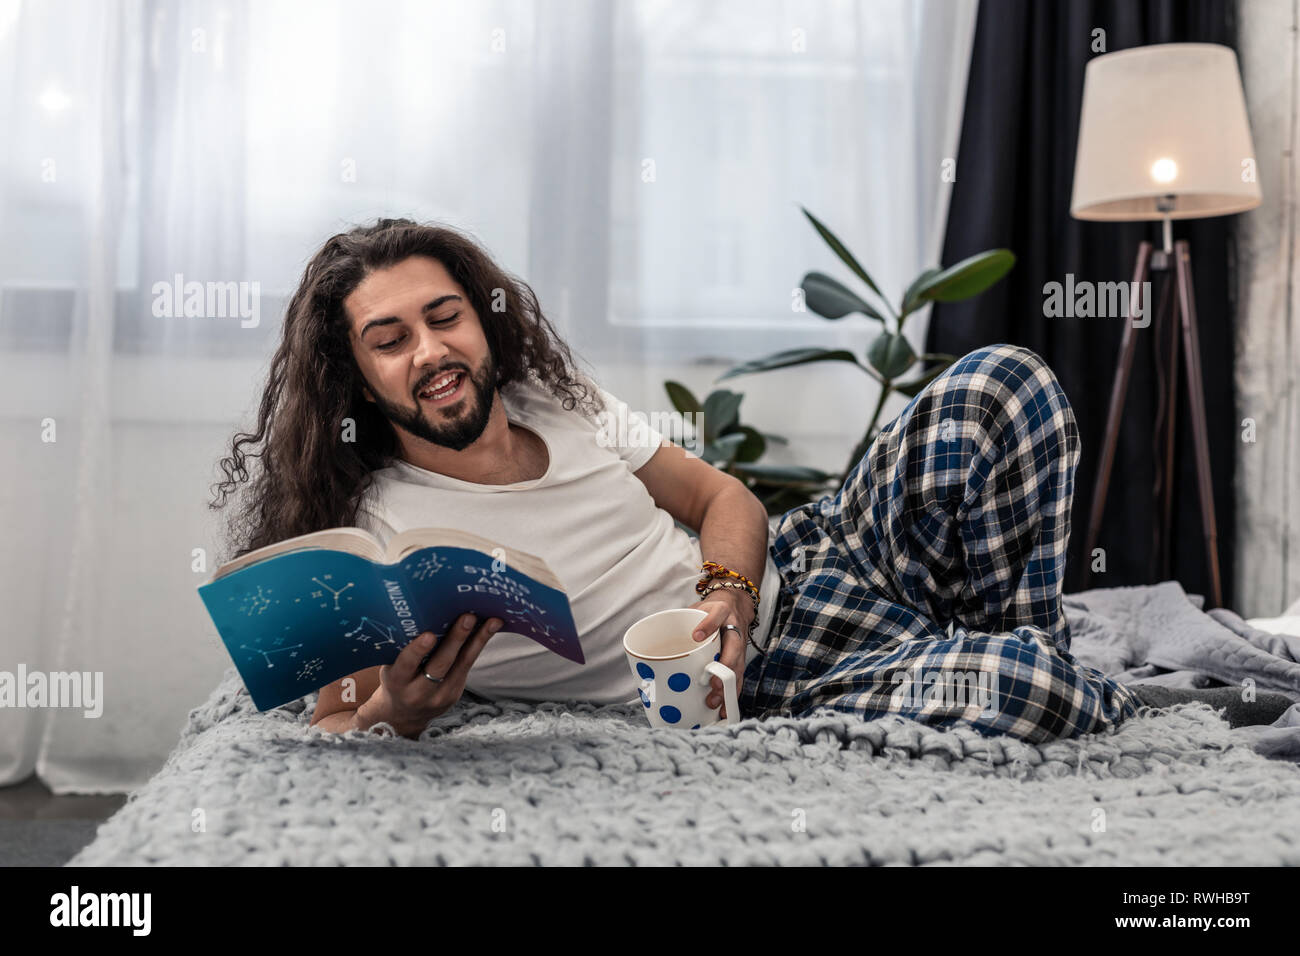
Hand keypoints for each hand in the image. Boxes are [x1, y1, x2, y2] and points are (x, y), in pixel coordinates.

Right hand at [357, 612, 501, 738]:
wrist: (403, 714)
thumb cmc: (396, 678)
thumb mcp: (390, 667)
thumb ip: (401, 648)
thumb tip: (421, 612)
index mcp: (396, 682)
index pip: (406, 665)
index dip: (417, 651)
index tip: (429, 635)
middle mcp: (418, 692)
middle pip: (440, 665)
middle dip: (455, 640)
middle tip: (468, 618)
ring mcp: (439, 695)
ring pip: (461, 664)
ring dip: (478, 640)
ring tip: (492, 621)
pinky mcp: (455, 693)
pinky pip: (468, 665)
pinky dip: (478, 645)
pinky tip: (490, 628)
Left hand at [687, 591, 752, 720]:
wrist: (733, 608)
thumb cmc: (709, 612)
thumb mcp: (696, 608)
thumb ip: (680, 620)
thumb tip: (651, 640)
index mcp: (721, 612)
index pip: (716, 616)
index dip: (707, 625)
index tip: (696, 636)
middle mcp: (734, 630)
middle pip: (733, 649)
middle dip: (723, 668)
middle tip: (711, 684)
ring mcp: (739, 647)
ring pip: (737, 668)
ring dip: (727, 687)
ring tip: (714, 702)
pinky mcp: (739, 661)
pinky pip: (737, 679)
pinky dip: (730, 695)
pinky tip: (723, 710)